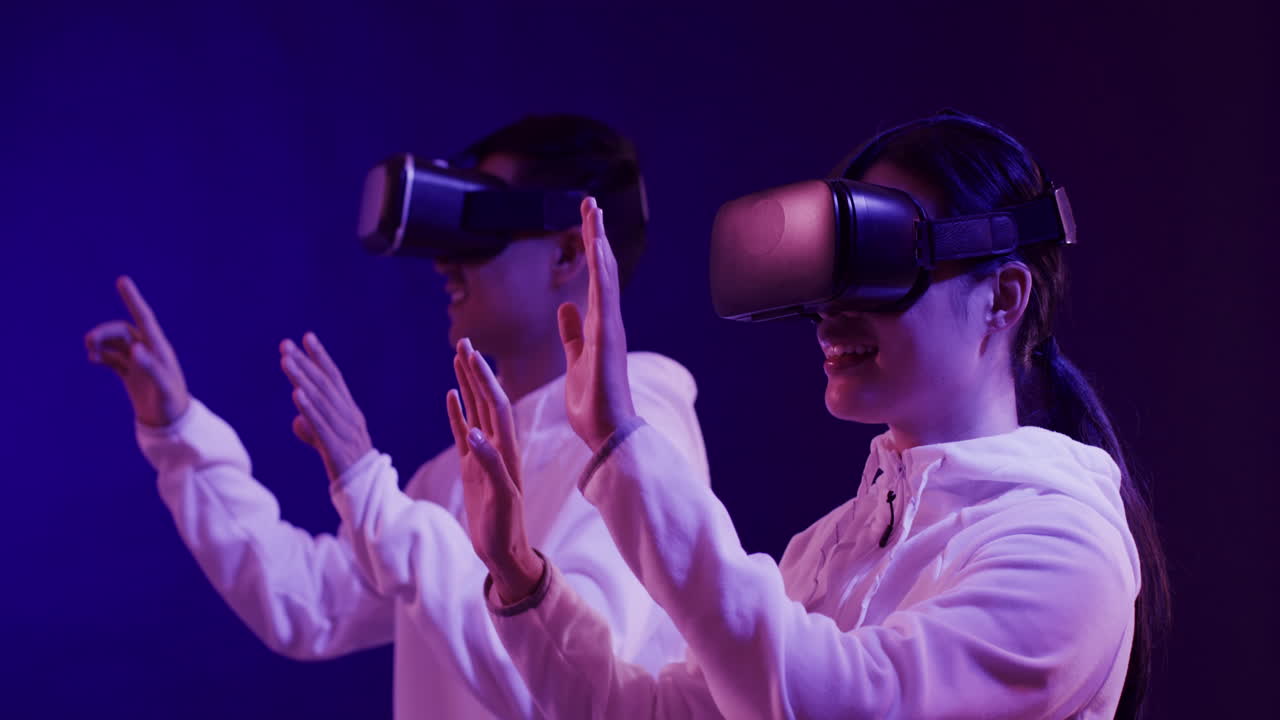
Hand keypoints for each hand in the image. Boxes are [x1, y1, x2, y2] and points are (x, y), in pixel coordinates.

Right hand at [85, 276, 190, 426]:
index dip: (133, 299)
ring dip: (101, 343)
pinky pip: (113, 358)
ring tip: (91, 352)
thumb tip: (135, 349)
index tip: (122, 280)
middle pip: (123, 331)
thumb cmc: (172, 404)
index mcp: (159, 349)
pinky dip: (102, 356)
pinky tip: (94, 359)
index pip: (144, 318)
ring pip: (116, 344)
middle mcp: (149, 351)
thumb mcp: (163, 386)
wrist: (171, 423)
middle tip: (89, 342)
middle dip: (105, 333)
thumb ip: (150, 367)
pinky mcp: (131, 373)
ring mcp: (139, 362)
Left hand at [278, 332, 372, 481]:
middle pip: (325, 384)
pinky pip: (321, 425)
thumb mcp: (329, 443)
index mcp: (350, 412)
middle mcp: (350, 417)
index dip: (321, 357)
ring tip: (285, 362)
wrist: (366, 492)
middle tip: (285, 345)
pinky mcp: (337, 448)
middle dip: (304, 362)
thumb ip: (314, 430)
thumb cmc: (347, 467)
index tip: (307, 337)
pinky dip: (309, 408)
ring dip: (302, 378)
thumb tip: (297, 421)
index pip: (335, 379)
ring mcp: (345, 431)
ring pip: (321, 400)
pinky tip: (296, 394)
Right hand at [447, 338, 542, 603]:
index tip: (473, 355)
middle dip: (476, 371)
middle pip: (486, 400)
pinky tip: (452, 396)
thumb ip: (490, 465)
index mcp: (507, 451)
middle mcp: (497, 447)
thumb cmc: (506, 529)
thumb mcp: (501, 499)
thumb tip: (474, 433)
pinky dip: (457, 412)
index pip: (496, 406)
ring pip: (474, 411)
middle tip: (464, 342)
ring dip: (467, 384)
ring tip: (458, 359)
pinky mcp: (473, 468)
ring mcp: (484, 456)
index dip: (485, 380)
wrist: (505, 553)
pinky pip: (464, 432)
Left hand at [557, 197, 637, 451]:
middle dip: (595, 235)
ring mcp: (610, 328)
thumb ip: (573, 334)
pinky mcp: (607, 339)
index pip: (593, 279)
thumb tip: (565, 308)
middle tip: (591, 202)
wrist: (607, 434)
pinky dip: (601, 271)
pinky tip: (598, 248)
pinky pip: (604, 298)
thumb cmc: (593, 405)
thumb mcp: (576, 360)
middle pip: (602, 269)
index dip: (590, 250)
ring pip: (604, 276)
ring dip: (599, 243)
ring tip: (594, 212)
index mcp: (599, 327)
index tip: (586, 221)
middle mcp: (608, 322)